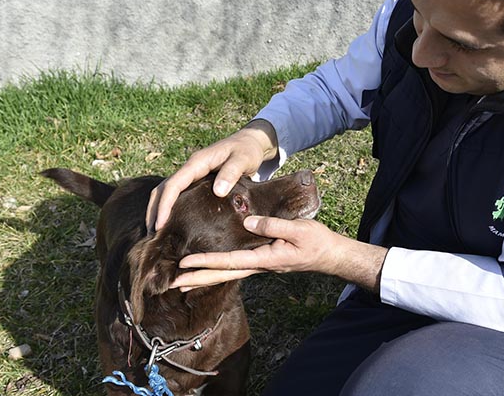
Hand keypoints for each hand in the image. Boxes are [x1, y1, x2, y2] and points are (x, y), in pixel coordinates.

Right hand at [146, 120, 278, 229]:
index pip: (173, 185)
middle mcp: (190, 168)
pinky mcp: (196, 181)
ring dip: (159, 210)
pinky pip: (177, 194)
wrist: (251, 142)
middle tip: (152, 236)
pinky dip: (169, 207)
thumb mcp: (243, 160)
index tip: (160, 225)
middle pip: (163, 189)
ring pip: (167, 192)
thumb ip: (231, 173)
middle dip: (154, 210)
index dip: (164, 205)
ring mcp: (192, 174)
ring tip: (156, 233)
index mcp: (197, 163)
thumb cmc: (247, 151)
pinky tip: (171, 223)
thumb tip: (218, 191)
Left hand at [170, 216, 388, 292]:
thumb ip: (273, 225)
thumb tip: (248, 221)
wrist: (331, 255)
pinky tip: (209, 268)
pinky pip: (235, 267)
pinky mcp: (263, 260)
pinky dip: (218, 269)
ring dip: (204, 276)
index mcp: (265, 259)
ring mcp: (260, 265)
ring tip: (182, 279)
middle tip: (172, 282)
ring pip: (227, 273)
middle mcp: (258, 266)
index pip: (229, 262)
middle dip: (197, 279)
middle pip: (222, 275)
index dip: (206, 262)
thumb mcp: (297, 230)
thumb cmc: (317, 242)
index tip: (185, 262)